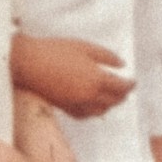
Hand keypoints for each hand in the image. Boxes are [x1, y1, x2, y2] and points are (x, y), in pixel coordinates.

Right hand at [10, 34, 132, 120]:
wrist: (28, 63)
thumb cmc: (56, 51)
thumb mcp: (85, 47)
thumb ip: (106, 56)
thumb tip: (122, 65)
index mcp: (97, 79)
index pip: (121, 87)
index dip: (130, 85)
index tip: (133, 81)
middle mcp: (89, 95)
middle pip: (113, 101)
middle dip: (122, 95)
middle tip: (125, 89)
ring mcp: (77, 104)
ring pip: (101, 110)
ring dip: (109, 105)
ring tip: (111, 98)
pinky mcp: (64, 108)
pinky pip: (85, 115)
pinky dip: (94, 112)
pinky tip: (93, 106)